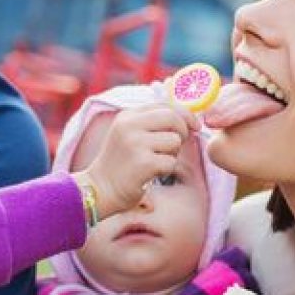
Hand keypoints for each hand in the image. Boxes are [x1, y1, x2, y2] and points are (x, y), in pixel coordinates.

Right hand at [79, 105, 196, 218]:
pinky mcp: (143, 163)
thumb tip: (188, 119)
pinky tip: (150, 173)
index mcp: (128, 115)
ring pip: (175, 141)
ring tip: (154, 161)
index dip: (185, 115)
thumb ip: (152, 122)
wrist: (100, 189)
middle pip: (173, 119)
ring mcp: (136, 143)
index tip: (194, 125)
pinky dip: (166, 169)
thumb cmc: (121, 163)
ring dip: (172, 154)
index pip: (166, 106)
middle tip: (176, 145)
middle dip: (183, 131)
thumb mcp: (130, 134)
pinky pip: (171, 162)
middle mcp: (130, 125)